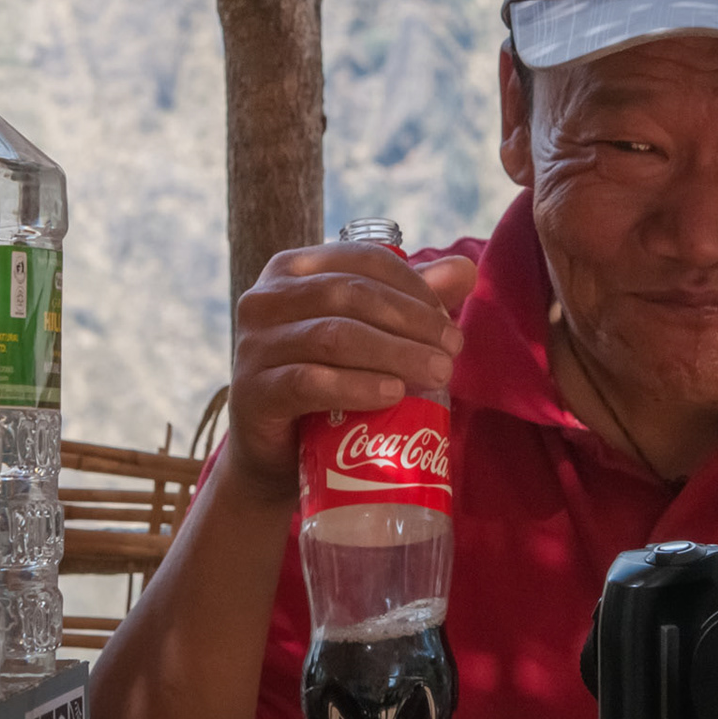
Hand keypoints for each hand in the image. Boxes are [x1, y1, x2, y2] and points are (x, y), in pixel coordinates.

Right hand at [226, 244, 477, 499]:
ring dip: (395, 353)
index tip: (449, 321)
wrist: (276, 457)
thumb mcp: (369, 337)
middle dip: (410, 321)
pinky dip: (356, 386)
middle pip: (349, 295)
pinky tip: (393, 394)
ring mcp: (253, 346)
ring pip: (333, 336)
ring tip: (438, 374)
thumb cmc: (326, 387)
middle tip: (451, 352)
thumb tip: (465, 269)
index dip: (413, 286)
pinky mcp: (252, 393)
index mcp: (292, 271)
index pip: (362, 261)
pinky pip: (308, 382)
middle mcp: (264, 299)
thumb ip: (411, 301)